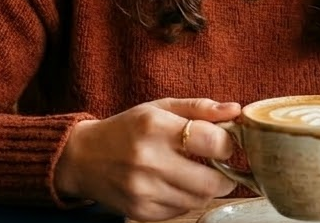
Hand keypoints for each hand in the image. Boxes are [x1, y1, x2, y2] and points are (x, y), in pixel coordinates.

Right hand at [55, 98, 241, 221]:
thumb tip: (236, 110)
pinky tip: (175, 185)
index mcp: (155, 127)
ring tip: (194, 173)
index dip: (227, 144)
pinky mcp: (140, 212)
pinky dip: (186, 200)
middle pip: (211, 182)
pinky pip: (181, 211)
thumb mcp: (160, 107)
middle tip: (219, 166)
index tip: (224, 143)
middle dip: (225, 176)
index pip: (212, 142)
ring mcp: (143, 190)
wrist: (82, 158)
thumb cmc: (126, 128)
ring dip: (206, 189)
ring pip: (199, 200)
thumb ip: (200, 108)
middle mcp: (148, 161)